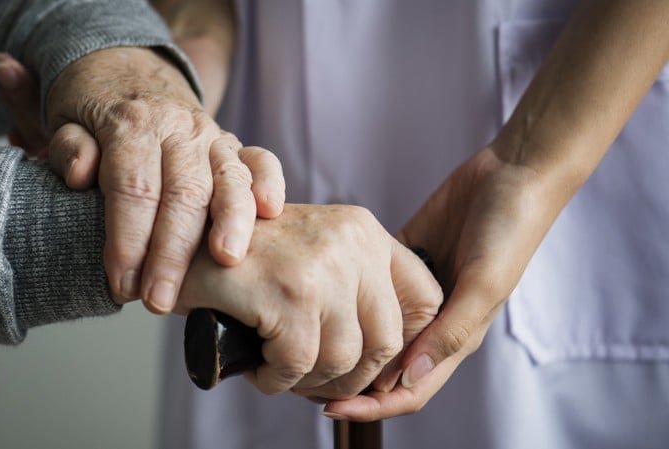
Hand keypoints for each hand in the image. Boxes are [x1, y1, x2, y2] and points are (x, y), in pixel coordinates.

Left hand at [0, 49, 285, 312]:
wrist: (128, 72)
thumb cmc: (94, 111)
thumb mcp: (64, 120)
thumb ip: (69, 147)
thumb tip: (82, 173)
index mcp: (132, 123)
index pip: (133, 187)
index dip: (127, 239)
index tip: (121, 284)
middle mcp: (179, 127)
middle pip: (183, 192)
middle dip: (172, 252)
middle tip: (159, 300)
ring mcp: (212, 136)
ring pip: (228, 178)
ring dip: (231, 222)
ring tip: (226, 261)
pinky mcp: (235, 145)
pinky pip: (261, 160)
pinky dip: (268, 183)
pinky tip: (270, 212)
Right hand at [176, 204, 441, 398]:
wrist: (180, 241)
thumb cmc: (247, 258)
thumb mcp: (315, 255)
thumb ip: (358, 287)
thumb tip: (395, 359)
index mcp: (364, 230)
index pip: (424, 298)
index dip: (407, 344)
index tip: (373, 366)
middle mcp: (352, 242)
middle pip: (386, 341)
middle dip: (352, 377)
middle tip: (316, 382)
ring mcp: (322, 267)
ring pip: (342, 359)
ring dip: (309, 381)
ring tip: (281, 372)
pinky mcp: (288, 294)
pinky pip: (297, 366)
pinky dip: (276, 381)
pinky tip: (260, 369)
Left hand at [324, 145, 560, 420]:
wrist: (512, 174)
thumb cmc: (509, 231)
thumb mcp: (484, 284)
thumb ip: (451, 332)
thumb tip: (409, 378)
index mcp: (455, 336)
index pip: (409, 388)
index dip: (372, 406)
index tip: (328, 409)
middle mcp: (432, 321)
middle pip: (384, 367)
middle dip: (348, 381)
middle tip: (303, 379)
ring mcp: (415, 291)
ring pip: (373, 329)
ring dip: (345, 340)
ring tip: (305, 341)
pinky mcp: (404, 258)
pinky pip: (370, 285)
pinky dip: (348, 295)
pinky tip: (321, 295)